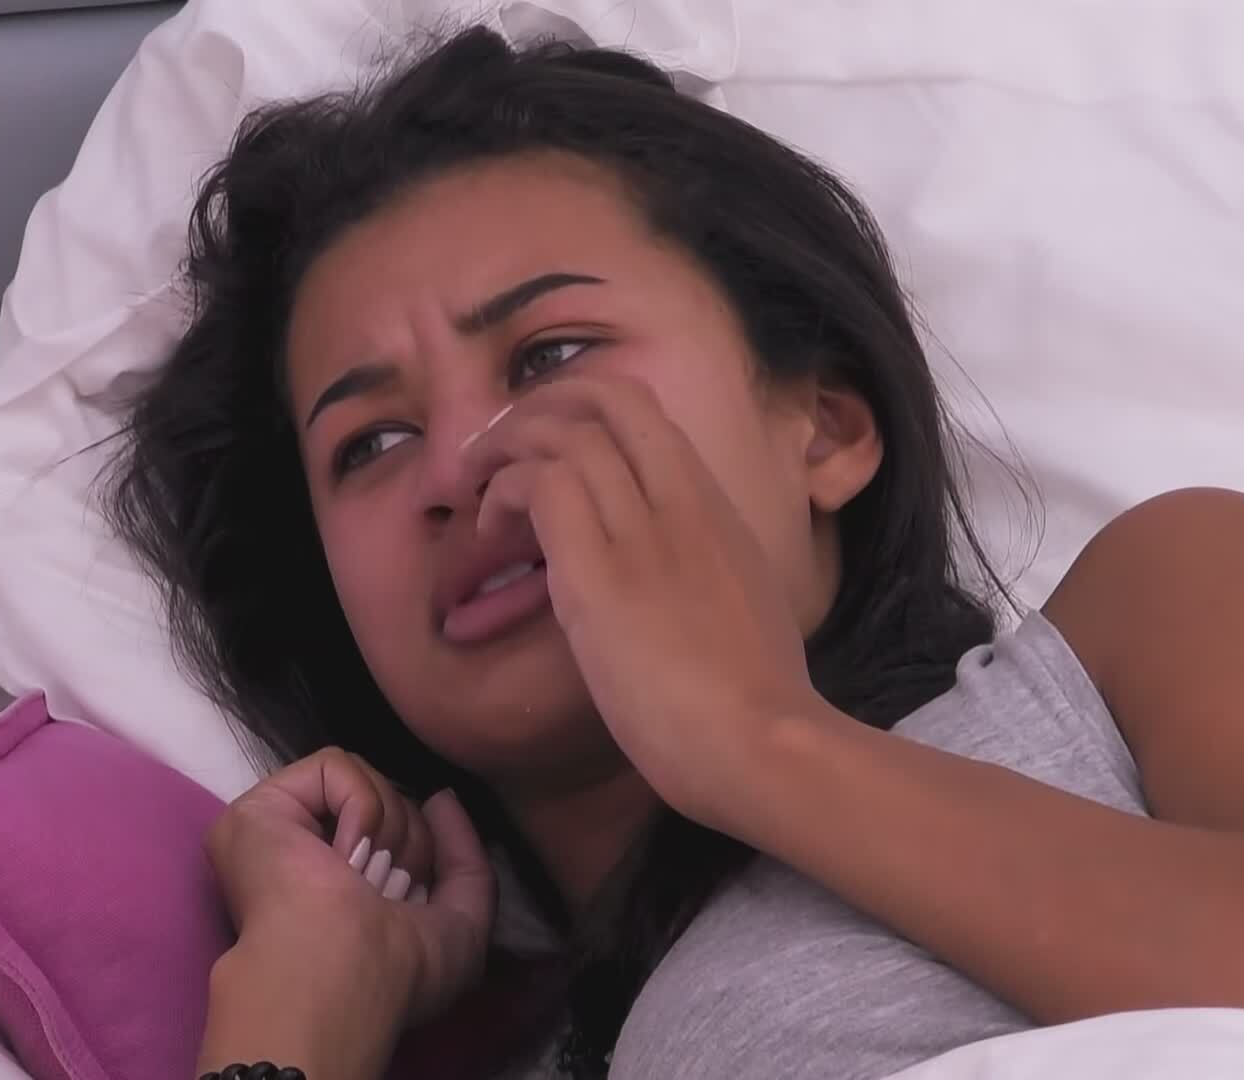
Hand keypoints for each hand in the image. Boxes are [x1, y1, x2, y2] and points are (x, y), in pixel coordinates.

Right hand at [202, 749, 494, 1045]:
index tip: (416, 893)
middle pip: (387, 803)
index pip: (397, 835)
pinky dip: (360, 806)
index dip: (423, 853)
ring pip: (365, 780)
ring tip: (363, 878)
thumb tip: (442, 797)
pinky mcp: (256, 809)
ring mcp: (275, 833)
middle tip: (388, 892)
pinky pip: (334, 766)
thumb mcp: (462, 925)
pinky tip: (342, 856)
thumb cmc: (398, 971)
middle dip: (411, 842)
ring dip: (390, 828)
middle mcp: (301, 858)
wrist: (340, 973)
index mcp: (338, 890)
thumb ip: (466, 861)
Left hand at [463, 375, 826, 831]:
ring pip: (563, 435)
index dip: (583, 410)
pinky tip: (490, 531)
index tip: (546, 444)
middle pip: (605, 397)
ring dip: (505, 449)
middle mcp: (680, 503)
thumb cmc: (759, 702)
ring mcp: (640, 534)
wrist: (765, 744)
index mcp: (716, 510)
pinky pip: (542, 487)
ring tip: (478, 490)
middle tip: (498, 448)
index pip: (647, 415)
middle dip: (538, 406)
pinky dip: (504, 492)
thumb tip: (675, 583)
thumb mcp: (745, 609)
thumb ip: (707, 574)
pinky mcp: (598, 577)